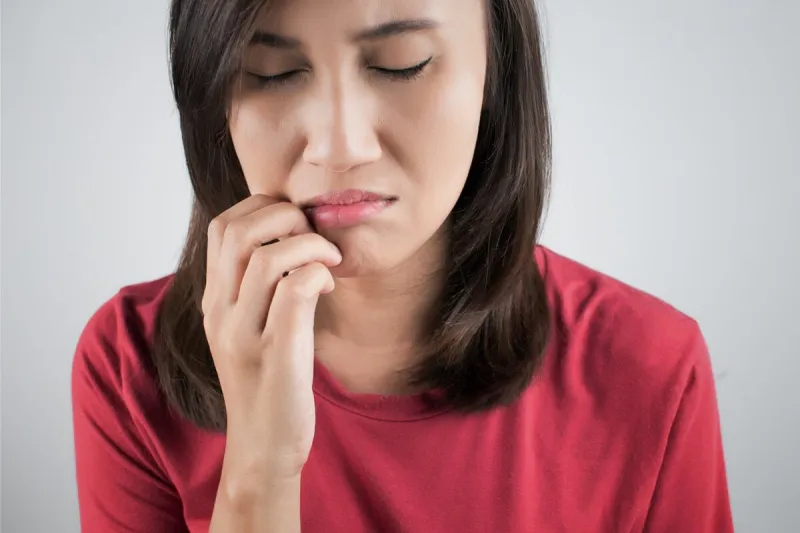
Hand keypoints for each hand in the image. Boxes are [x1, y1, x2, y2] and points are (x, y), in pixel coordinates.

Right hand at [202, 194, 341, 498]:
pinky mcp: (277, 355)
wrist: (263, 446)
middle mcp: (221, 312)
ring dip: (309, 246)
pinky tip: (329, 287)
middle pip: (240, 231)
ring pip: (268, 258)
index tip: (295, 226)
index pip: (223, 227)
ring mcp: (245, 334)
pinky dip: (318, 275)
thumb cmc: (267, 381)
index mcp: (214, 301)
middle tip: (314, 238)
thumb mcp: (249, 328)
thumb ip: (256, 287)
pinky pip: (295, 292)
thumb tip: (289, 240)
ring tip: (328, 262)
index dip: (263, 208)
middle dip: (286, 217)